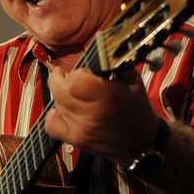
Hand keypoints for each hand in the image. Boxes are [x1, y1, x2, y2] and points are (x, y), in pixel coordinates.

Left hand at [45, 66, 159, 164]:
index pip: (75, 79)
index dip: (77, 72)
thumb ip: (112, 64)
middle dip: (61, 78)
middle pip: (59, 89)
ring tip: (72, 92)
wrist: (141, 142)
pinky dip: (54, 114)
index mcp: (107, 96)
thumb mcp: (133, 80)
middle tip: (66, 75)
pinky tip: (64, 109)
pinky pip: (51, 124)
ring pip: (56, 103)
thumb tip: (95, 50)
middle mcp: (91, 113)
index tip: (85, 72)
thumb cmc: (137, 108)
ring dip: (61, 94)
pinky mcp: (75, 140)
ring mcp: (80, 128)